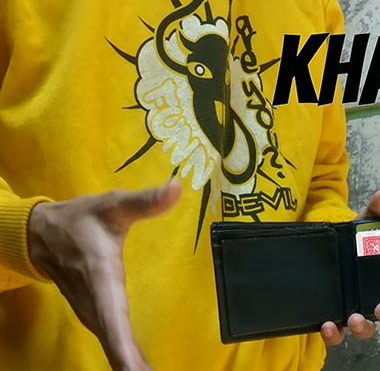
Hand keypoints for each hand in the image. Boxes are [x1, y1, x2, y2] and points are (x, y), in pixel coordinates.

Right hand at [27, 180, 181, 370]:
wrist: (41, 234)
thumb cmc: (82, 220)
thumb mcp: (112, 205)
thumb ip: (145, 201)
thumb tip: (178, 187)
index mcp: (100, 277)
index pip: (112, 318)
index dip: (123, 347)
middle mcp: (95, 302)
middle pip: (114, 342)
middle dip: (132, 366)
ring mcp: (93, 312)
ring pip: (112, 345)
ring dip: (131, 365)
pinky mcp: (95, 315)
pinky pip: (113, 342)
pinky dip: (126, 359)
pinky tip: (142, 370)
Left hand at [320, 189, 379, 344]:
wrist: (324, 253)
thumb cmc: (353, 245)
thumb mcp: (365, 226)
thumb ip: (376, 213)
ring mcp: (361, 313)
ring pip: (371, 333)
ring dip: (365, 330)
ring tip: (354, 317)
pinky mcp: (337, 319)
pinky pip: (339, 335)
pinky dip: (334, 334)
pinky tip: (329, 324)